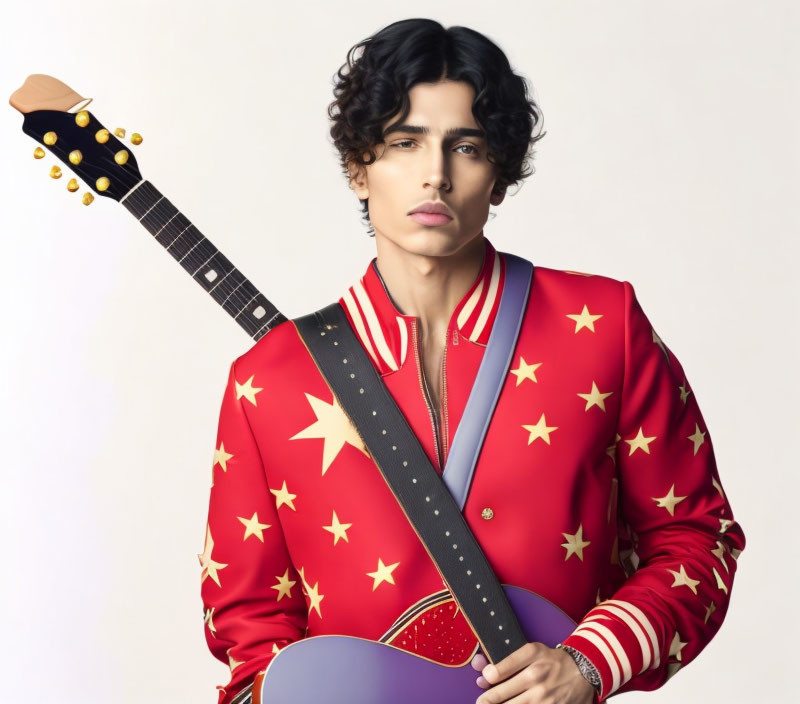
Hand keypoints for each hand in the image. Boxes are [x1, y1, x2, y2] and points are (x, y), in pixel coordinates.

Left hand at [470, 642, 596, 703]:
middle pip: (500, 695)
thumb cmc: (553, 661)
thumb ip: (508, 661)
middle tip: (481, 702)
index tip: (483, 681)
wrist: (584, 673)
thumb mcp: (533, 650)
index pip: (497, 671)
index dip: (486, 678)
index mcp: (531, 658)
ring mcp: (544, 698)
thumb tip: (485, 675)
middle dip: (485, 700)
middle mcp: (536, 678)